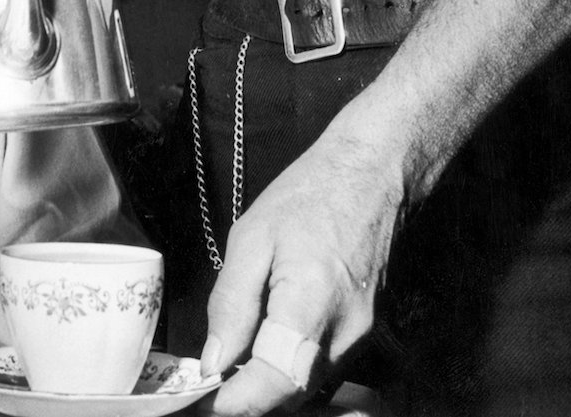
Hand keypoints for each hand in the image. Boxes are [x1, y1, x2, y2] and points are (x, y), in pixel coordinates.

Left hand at [202, 128, 403, 414]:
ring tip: (233, 361)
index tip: (200, 401)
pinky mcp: (364, 335)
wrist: (371, 176)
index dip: (233, 402)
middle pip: (290, 395)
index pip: (273, 384)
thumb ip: (231, 305)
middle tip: (207, 383)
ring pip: (308, 387)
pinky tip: (266, 343)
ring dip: (269, 384)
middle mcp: (344, 336)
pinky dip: (292, 367)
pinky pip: (322, 368)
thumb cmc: (310, 196)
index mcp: (311, 308)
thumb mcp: (252, 238)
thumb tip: (213, 361)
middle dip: (247, 396)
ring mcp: (361, 340)